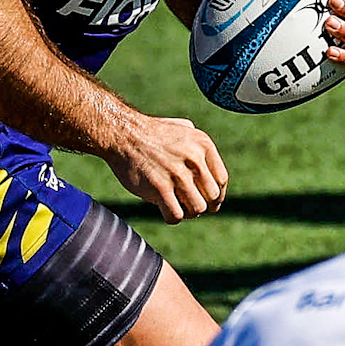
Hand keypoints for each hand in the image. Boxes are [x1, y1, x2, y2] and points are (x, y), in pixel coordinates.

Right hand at [103, 115, 228, 223]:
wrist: (122, 134)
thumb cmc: (151, 134)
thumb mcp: (182, 128)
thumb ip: (199, 144)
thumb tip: (211, 164)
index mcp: (203, 145)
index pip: (221, 180)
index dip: (217, 195)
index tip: (210, 202)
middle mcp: (194, 159)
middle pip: (211, 197)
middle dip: (202, 204)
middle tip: (188, 203)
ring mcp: (177, 174)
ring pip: (197, 209)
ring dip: (187, 212)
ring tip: (176, 205)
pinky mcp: (159, 188)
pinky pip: (176, 215)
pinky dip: (172, 217)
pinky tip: (164, 209)